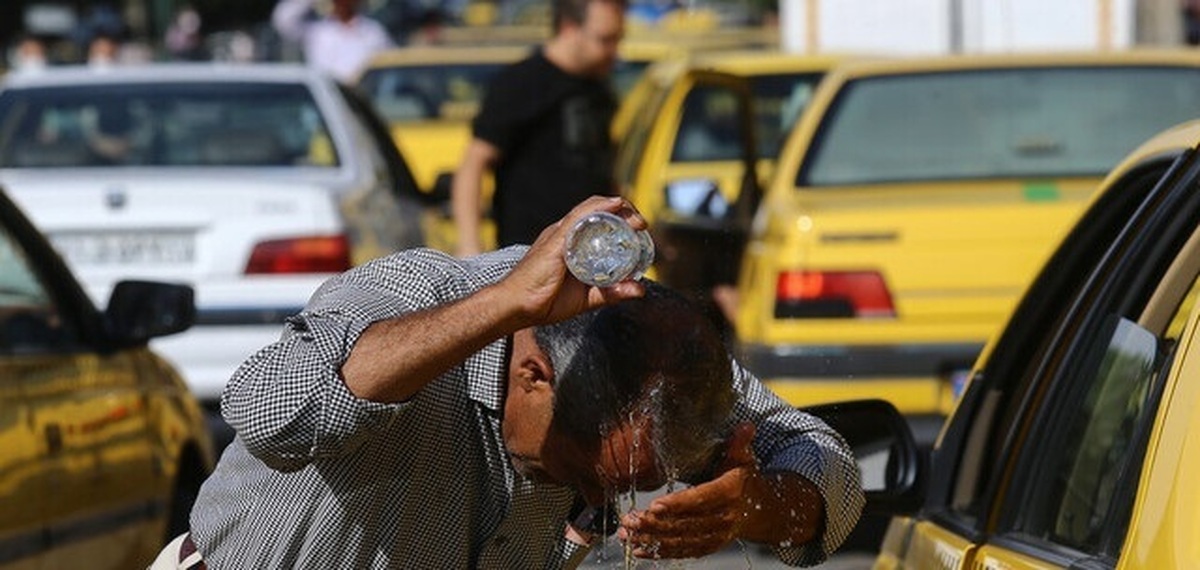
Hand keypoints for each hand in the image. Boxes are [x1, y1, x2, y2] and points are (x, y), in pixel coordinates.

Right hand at [500, 195, 647, 326]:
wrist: (518, 307)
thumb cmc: (545, 301)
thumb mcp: (588, 298)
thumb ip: (612, 293)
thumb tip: (640, 289)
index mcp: (570, 243)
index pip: (596, 221)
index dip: (620, 220)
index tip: (639, 230)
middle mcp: (564, 233)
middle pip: (597, 211)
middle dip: (623, 212)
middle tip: (642, 225)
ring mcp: (559, 233)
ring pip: (591, 210)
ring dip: (617, 208)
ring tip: (636, 219)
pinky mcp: (555, 239)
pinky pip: (579, 217)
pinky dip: (600, 208)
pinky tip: (616, 206)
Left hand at [617, 422, 758, 559]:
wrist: (759, 509)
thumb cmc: (743, 478)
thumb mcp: (742, 459)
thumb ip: (739, 443)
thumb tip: (746, 426)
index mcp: (729, 493)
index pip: (701, 499)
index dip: (678, 504)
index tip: (654, 505)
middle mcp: (723, 518)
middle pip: (685, 524)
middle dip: (655, 524)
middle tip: (630, 519)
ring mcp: (715, 536)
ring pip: (680, 541)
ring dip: (651, 539)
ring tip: (626, 533)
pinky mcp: (707, 547)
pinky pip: (682, 552)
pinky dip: (659, 553)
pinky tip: (637, 549)